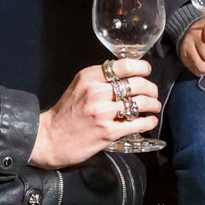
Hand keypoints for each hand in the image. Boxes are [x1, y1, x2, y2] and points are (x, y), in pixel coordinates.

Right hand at [32, 58, 160, 166]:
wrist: (50, 139)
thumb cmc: (65, 113)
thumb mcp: (78, 87)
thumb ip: (99, 80)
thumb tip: (126, 76)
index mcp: (89, 77)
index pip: (123, 66)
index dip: (141, 67)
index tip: (147, 71)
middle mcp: (96, 92)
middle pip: (136, 84)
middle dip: (150, 88)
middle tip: (153, 92)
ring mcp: (103, 112)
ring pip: (140, 103)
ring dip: (152, 104)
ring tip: (154, 106)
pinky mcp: (108, 132)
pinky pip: (137, 123)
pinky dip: (149, 122)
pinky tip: (150, 121)